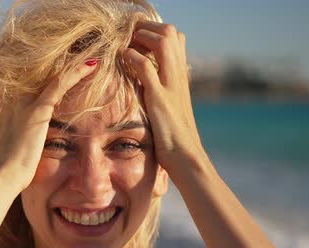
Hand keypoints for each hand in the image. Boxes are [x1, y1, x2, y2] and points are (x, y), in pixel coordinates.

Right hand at [0, 62, 97, 191]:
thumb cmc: (2, 164)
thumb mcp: (3, 138)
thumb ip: (11, 125)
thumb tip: (19, 130)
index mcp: (0, 96)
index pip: (22, 69)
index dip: (40, 62)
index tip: (60, 57)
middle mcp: (9, 92)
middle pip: (37, 64)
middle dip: (59, 57)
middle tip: (80, 49)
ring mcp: (22, 99)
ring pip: (51, 69)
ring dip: (72, 60)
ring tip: (90, 52)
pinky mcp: (37, 109)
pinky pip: (60, 83)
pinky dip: (77, 72)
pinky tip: (92, 64)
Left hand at [124, 21, 206, 175]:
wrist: (186, 158)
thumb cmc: (175, 139)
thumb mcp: (171, 109)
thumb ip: (162, 92)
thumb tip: (145, 85)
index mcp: (181, 77)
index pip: (177, 38)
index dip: (157, 32)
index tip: (138, 39)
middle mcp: (179, 76)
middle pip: (171, 32)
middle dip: (148, 28)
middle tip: (130, 36)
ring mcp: (171, 85)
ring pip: (163, 41)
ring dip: (142, 36)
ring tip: (127, 43)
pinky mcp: (160, 99)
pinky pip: (145, 68)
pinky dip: (132, 58)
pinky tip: (123, 59)